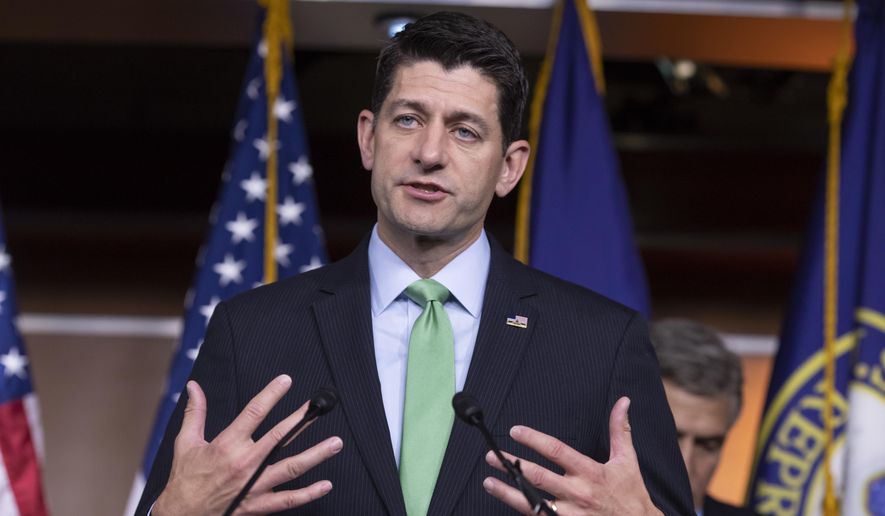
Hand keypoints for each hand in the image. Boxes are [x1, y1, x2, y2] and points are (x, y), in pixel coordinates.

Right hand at [153, 375, 342, 515]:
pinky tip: (326, 484)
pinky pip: (288, 500)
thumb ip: (195, 413)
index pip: (254, 413)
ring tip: (335, 443)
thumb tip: (194, 387)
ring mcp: (255, 485)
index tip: (286, 381)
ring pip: (292, 467)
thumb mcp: (187, 443)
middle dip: (302, 420)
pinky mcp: (259, 505)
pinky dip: (309, 493)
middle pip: (280, 437)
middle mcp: (245, 464)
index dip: (271, 394)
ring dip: (316, 455)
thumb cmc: (185, 479)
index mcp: (227, 445)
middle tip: (320, 407)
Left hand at [482, 397, 661, 515]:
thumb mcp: (627, 460)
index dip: (534, 440)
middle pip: (539, 477)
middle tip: (492, 456)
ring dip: (508, 493)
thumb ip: (619, 430)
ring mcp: (571, 515)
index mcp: (590, 472)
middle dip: (513, 465)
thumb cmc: (632, 494)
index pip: (557, 451)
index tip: (515, 431)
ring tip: (489, 482)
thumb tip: (623, 402)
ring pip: (533, 503)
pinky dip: (523, 512)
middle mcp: (578, 493)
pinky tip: (508, 503)